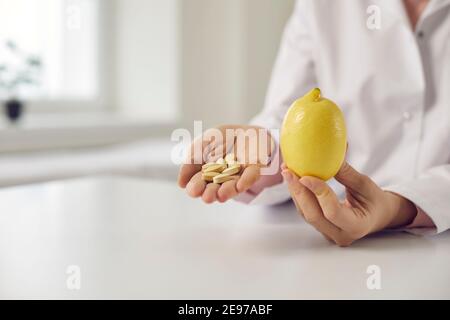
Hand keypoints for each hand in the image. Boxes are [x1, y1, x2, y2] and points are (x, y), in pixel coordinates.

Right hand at [178, 125, 275, 202]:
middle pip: (214, 188)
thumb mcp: (205, 142)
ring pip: (232, 185)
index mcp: (208, 173)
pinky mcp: (255, 168)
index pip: (199, 182)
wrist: (248, 130)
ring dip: (226, 191)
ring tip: (219, 196)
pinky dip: (246, 181)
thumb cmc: (224, 138)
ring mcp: (239, 174)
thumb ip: (193, 156)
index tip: (191, 189)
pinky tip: (239, 186)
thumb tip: (181, 184)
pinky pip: (251, 176)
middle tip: (205, 196)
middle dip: (209, 192)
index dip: (195, 186)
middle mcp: (223, 177)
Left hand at [281, 162, 417, 245]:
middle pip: (313, 215)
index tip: (306, 176)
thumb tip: (328, 156)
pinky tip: (293, 180)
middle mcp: (340, 235)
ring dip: (295, 192)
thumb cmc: (375, 200)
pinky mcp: (321, 228)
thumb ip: (346, 173)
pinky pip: (306, 212)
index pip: (332, 211)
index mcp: (356, 226)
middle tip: (288, 171)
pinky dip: (299, 196)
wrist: (378, 215)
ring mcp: (329, 234)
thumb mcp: (365, 184)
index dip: (318, 193)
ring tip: (288, 172)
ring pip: (306, 214)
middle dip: (299, 192)